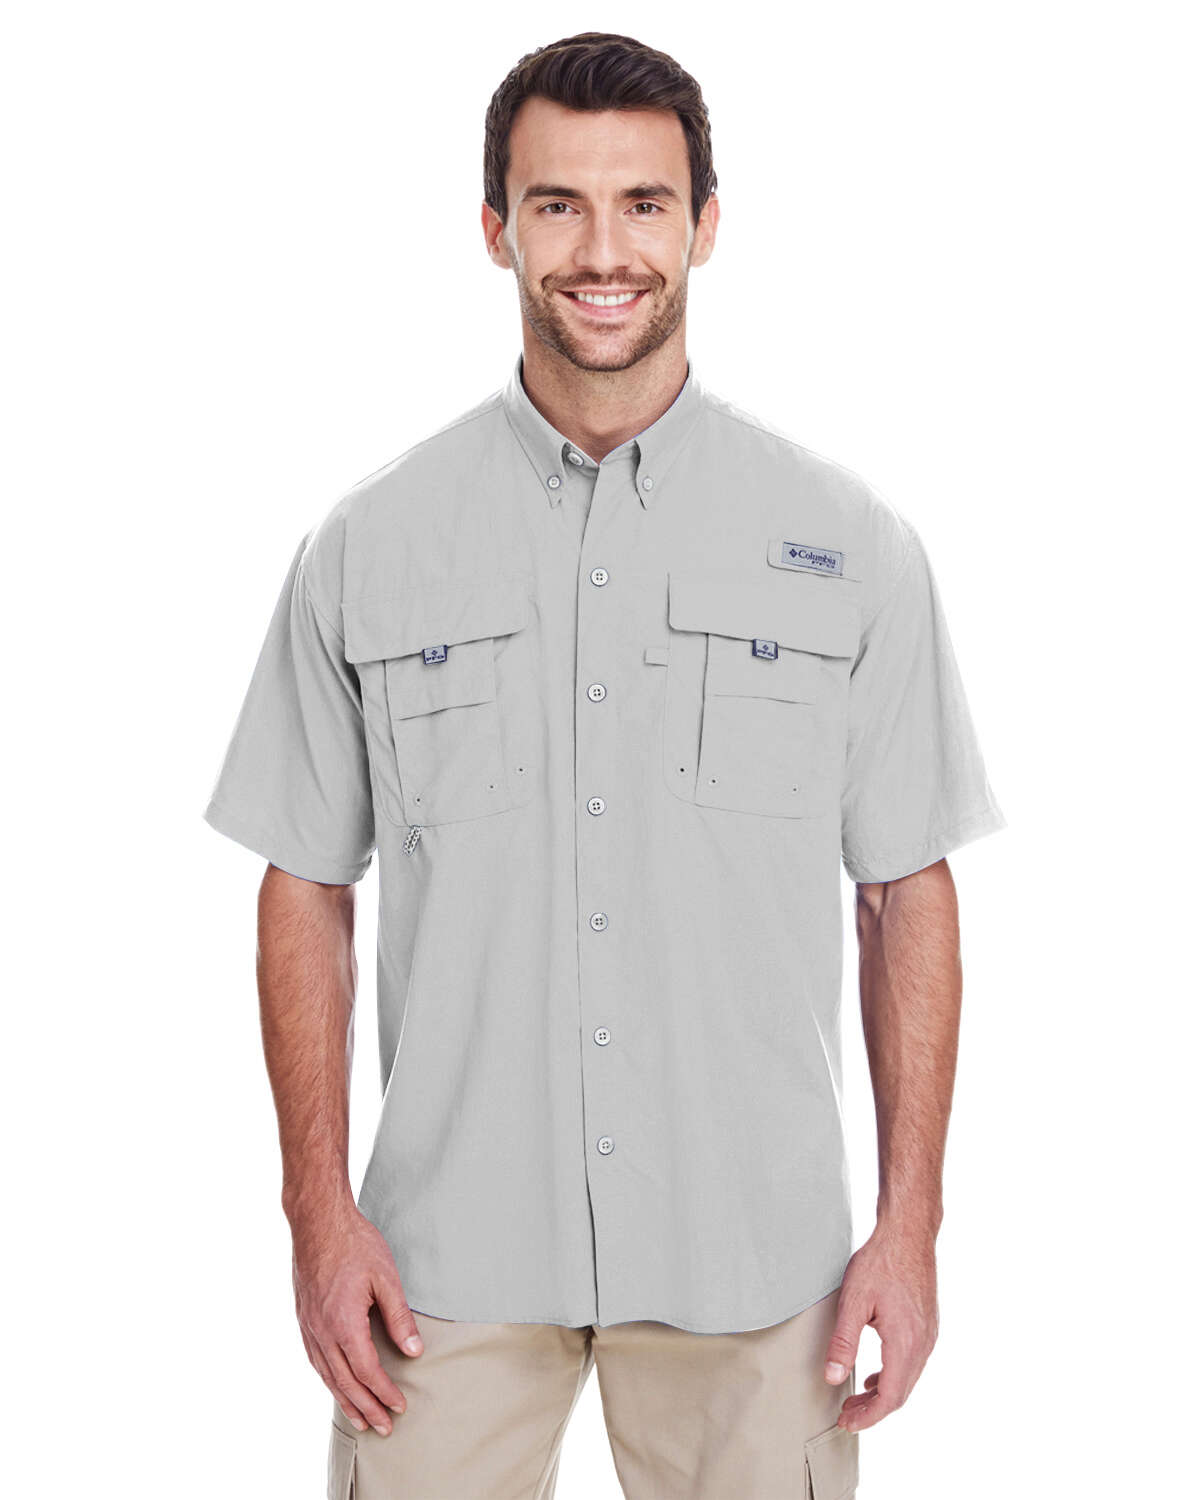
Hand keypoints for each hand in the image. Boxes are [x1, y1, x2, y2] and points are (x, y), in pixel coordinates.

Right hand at [290, 1199, 423, 1435]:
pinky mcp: (303, 1318)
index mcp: (344, 1323)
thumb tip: (414, 1352)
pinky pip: (315, 1360)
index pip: (367, 1371)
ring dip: (345, 1400)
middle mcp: (322, 1331)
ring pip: (327, 1375)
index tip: (400, 1406)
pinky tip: (336, 1386)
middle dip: (366, 1407)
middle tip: (384, 1427)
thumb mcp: (385, 1277)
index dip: (384, 1392)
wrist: (318, 1221)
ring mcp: (309, 1326)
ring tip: (362, 1419)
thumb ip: (399, 1317)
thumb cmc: (355, 1244)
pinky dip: (328, 1380)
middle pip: (345, 1382)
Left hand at [822, 1223, 938, 1431]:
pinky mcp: (928, 1325)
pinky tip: (875, 1374)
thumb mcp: (853, 1301)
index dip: (868, 1416)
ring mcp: (929, 1335)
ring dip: (883, 1394)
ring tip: (856, 1399)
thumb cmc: (881, 1262)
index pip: (889, 1397)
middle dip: (873, 1410)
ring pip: (908, 1380)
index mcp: (905, 1343)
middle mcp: (923, 1344)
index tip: (846, 1422)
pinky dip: (893, 1376)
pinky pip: (913, 1363)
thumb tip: (832, 1377)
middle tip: (846, 1416)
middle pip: (900, 1393)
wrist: (908, 1233)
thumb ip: (843, 1342)